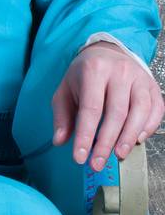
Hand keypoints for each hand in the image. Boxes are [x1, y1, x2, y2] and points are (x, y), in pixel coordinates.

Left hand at [51, 40, 163, 170]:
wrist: (107, 52)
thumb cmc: (84, 75)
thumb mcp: (65, 90)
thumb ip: (62, 115)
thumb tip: (60, 141)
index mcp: (94, 70)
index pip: (91, 108)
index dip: (86, 135)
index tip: (80, 157)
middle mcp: (119, 72)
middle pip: (116, 113)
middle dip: (106, 142)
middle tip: (97, 162)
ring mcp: (140, 78)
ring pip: (140, 112)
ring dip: (129, 137)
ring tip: (117, 154)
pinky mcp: (153, 86)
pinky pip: (157, 110)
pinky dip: (148, 128)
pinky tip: (137, 140)